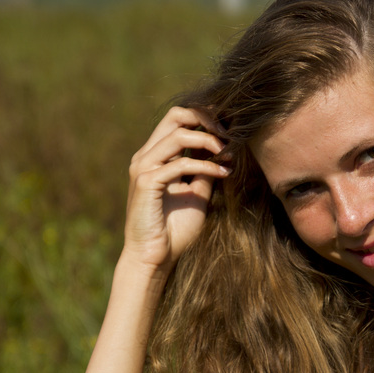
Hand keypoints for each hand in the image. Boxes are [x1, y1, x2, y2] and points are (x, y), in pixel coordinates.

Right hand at [123, 106, 228, 270]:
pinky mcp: (145, 182)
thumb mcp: (197, 193)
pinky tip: (224, 172)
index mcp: (156, 156)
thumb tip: (224, 150)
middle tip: (230, 132)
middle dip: (206, 118)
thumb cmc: (174, 229)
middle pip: (175, 115)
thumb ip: (204, 170)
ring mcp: (143, 167)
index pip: (178, 119)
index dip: (205, 116)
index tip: (231, 127)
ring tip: (229, 152)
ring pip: (179, 135)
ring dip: (209, 140)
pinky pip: (180, 164)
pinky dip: (205, 165)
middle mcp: (146, 156)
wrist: (154, 257)